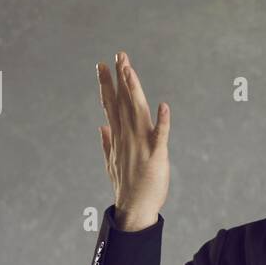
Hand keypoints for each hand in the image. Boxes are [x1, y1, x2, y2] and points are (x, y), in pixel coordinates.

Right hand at [96, 51, 169, 231]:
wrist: (134, 209)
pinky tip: (164, 105)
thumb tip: (101, 126)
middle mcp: (127, 136)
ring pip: (137, 111)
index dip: (107, 84)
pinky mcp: (156, 155)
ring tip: (130, 70)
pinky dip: (163, 121)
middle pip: (123, 102)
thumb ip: (106, 142)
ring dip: (134, 90)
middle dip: (120, 78)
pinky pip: (161, 135)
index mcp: (118, 136)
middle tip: (119, 55)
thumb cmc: (126, 186)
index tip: (101, 65)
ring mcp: (140, 144)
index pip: (111, 105)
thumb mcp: (111, 162)